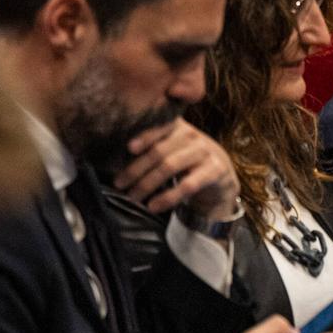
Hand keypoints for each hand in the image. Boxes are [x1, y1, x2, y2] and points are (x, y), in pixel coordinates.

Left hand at [115, 119, 239, 218]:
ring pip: (170, 166)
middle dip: (136, 169)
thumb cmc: (186, 161)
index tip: (129, 148)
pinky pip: (188, 185)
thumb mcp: (171, 148)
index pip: (160, 127)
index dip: (145, 136)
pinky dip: (168, 197)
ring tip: (133, 197)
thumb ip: (151, 146)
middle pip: (159, 151)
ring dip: (147, 184)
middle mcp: (192, 136)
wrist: (220, 175)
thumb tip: (112, 156)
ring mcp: (205, 152)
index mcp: (178, 127)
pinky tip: (153, 206)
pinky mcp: (215, 170)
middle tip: (119, 184)